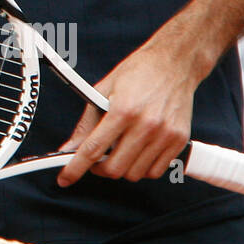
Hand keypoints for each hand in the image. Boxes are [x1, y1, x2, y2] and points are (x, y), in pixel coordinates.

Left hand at [57, 38, 201, 187]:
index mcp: (122, 111)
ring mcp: (164, 135)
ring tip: (118, 150)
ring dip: (121, 168)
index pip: (93, 149)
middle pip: (114, 168)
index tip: (65, 179)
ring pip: (134, 174)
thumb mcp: (103, 91)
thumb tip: (70, 147)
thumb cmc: (138, 73)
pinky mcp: (178, 141)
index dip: (75, 168)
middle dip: (98, 168)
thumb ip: (86, 123)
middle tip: (96, 158)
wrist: (173, 64)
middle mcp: (145, 125)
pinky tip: (137, 151)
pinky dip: (142, 168)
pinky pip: (155, 171)